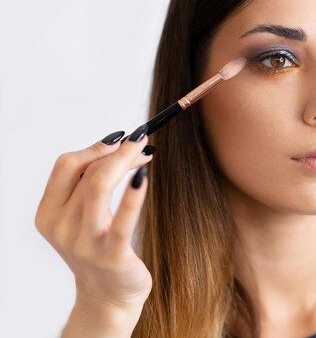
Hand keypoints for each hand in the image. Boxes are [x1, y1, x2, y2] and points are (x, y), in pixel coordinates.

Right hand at [35, 126, 154, 334]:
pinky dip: (134, 194)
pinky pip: (122, 219)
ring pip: (99, 186)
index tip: (120, 139)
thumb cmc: (99, 249)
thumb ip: (88, 185)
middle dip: (117, 152)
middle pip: (86, 172)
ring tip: (146, 152)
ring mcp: (84, 243)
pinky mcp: (111, 255)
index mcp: (48, 214)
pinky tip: (144, 177)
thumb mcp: (83, 217)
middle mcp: (60, 227)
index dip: (94, 147)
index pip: (66, 165)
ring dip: (125, 162)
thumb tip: (114, 144)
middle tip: (141, 142)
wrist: (108, 296)